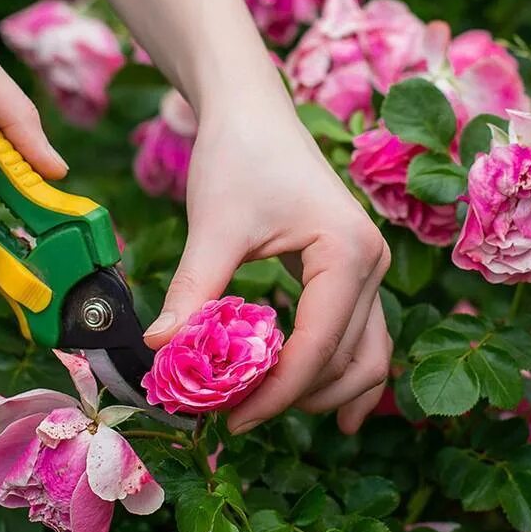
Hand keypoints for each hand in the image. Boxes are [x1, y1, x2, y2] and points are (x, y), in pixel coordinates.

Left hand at [143, 96, 391, 434]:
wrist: (252, 111)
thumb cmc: (236, 157)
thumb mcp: (213, 226)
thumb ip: (193, 291)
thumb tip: (159, 350)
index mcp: (346, 253)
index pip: (317, 347)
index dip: (275, 394)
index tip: (229, 421)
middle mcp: (371, 264)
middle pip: (350, 360)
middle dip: (298, 398)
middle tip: (237, 419)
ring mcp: (369, 268)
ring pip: (367, 355)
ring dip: (326, 393)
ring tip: (270, 415)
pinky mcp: (354, 271)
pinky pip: (361, 336)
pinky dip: (341, 371)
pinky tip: (318, 404)